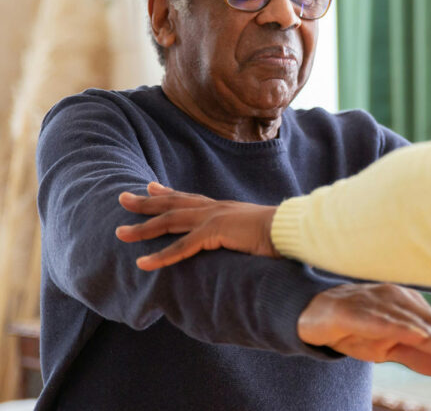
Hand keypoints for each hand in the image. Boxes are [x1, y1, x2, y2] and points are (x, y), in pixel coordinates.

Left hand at [115, 182, 278, 269]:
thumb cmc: (282, 233)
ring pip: (169, 222)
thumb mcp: (258, 233)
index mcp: (225, 208)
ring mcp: (213, 218)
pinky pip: (181, 247)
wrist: (293, 230)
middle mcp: (215, 209)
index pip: (191, 198)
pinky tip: (142, 263)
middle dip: (146, 201)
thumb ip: (246, 236)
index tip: (150, 186)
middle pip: (173, 203)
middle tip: (123, 198)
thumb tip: (249, 245)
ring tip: (119, 233)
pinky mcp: (214, 233)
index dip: (169, 192)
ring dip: (143, 229)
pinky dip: (160, 256)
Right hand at [299, 284, 430, 376]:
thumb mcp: (389, 349)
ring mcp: (376, 301)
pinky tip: (418, 335)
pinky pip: (380, 319)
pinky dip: (400, 327)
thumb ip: (420, 358)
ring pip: (411, 321)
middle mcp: (398, 299)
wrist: (313, 315)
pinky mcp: (354, 308)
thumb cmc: (356, 329)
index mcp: (410, 307)